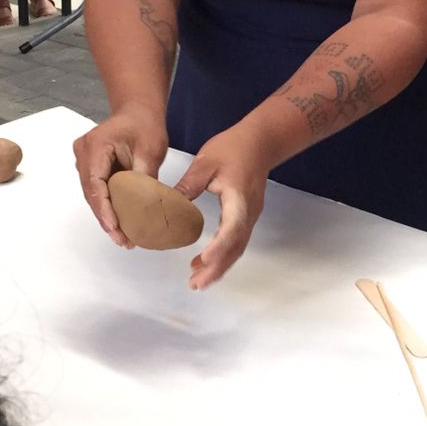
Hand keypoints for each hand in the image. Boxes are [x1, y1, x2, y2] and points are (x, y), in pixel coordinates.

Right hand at [73, 103, 168, 245]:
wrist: (138, 111)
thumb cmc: (144, 125)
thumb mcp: (150, 150)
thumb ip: (144, 177)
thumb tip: (147, 207)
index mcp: (95, 146)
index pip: (96, 184)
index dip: (104, 210)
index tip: (115, 229)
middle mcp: (83, 154)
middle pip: (92, 194)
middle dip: (106, 219)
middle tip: (124, 241)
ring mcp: (84, 161)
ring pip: (93, 195)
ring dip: (107, 216)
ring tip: (123, 238)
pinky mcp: (91, 167)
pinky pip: (98, 191)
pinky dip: (108, 207)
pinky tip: (120, 223)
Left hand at [174, 126, 270, 290]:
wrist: (260, 142)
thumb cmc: (234, 148)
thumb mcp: (205, 162)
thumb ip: (188, 185)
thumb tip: (166, 205)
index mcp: (239, 199)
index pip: (232, 228)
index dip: (218, 246)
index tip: (203, 259)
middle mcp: (248, 213)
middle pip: (235, 247)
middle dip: (216, 268)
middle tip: (195, 284)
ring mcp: (249, 217)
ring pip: (236, 248)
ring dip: (218, 267)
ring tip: (196, 281)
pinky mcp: (245, 217)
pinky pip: (234, 242)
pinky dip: (221, 256)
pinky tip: (203, 262)